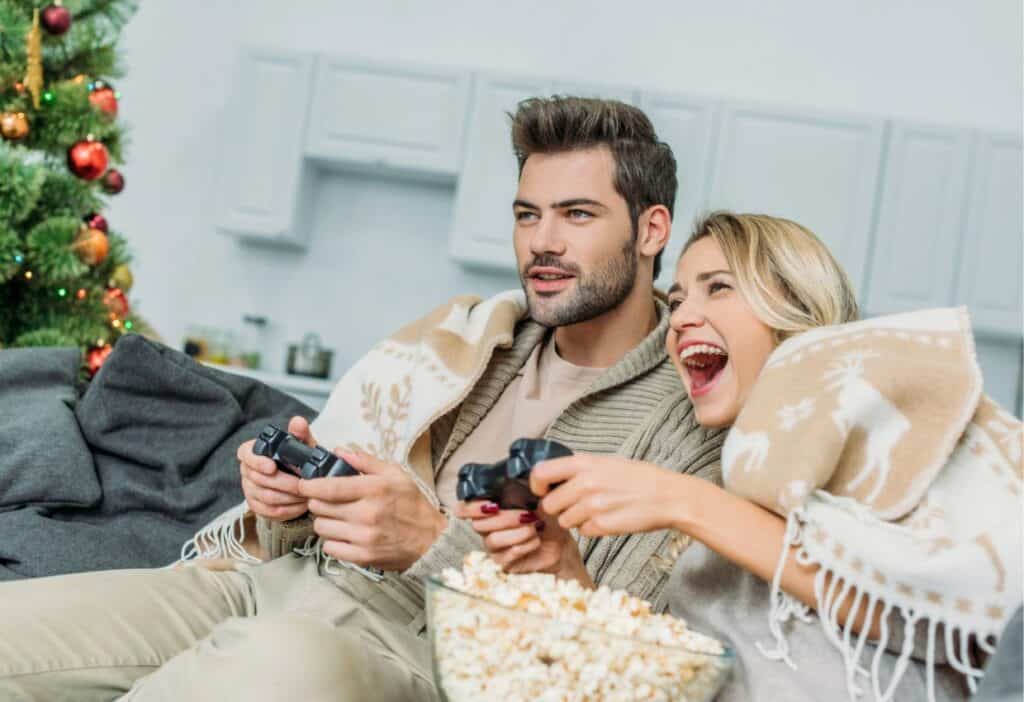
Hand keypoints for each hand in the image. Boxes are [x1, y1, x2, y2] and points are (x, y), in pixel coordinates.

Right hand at [238, 415, 309, 521]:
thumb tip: (298, 422)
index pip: (246, 454)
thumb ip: (300, 433)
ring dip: (289, 497)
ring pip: (266, 497)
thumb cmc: (299, 459)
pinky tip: (301, 505)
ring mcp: (250, 489)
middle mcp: (247, 470)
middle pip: (259, 479)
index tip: (272, 467)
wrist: (301, 479)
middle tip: (303, 484)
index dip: (257, 461)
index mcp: (253, 451)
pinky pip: (269, 511)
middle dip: (284, 483)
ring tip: (306, 494)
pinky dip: (288, 509)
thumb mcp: (302, 445)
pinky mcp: (256, 506)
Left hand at [296, 451, 446, 570]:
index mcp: (374, 489)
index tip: (303, 485)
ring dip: (326, 522)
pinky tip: (345, 535)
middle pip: (320, 507)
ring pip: (322, 528)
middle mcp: (367, 513)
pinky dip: (333, 541)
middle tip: (329, 501)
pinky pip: (329, 548)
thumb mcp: (396, 475)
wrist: (431, 541)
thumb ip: (366, 462)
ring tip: (339, 519)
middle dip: (319, 502)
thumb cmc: (413, 505)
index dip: (309, 486)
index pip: (329, 487)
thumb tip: (339, 451)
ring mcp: (363, 537)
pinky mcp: (362, 556)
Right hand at [455, 500, 592, 586]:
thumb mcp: (536, 498)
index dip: (471, 508)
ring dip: (517, 533)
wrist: (560, 542)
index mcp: (489, 509)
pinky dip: (524, 545)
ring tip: (535, 527)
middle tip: (527, 514)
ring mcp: (494, 547)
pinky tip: (537, 540)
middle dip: (505, 518)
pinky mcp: (504, 563)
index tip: (491, 505)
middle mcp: (487, 528)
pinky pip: (506, 555)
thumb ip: (523, 488)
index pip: (463, 509)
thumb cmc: (545, 517)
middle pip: (478, 525)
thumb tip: (520, 477)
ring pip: (493, 540)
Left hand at [531, 454, 689, 537]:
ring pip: (565, 521)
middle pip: (549, 504)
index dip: (536, 485)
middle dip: (558, 508)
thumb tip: (552, 477)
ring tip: (595, 510)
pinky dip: (591, 529)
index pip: (541, 473)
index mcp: (584, 463)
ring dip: (575, 519)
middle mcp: (585, 483)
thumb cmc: (638, 478)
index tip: (542, 490)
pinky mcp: (602, 526)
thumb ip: (579, 468)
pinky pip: (583, 531)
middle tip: (574, 504)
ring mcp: (593, 506)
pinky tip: (607, 518)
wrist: (667, 496)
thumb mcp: (606, 462)